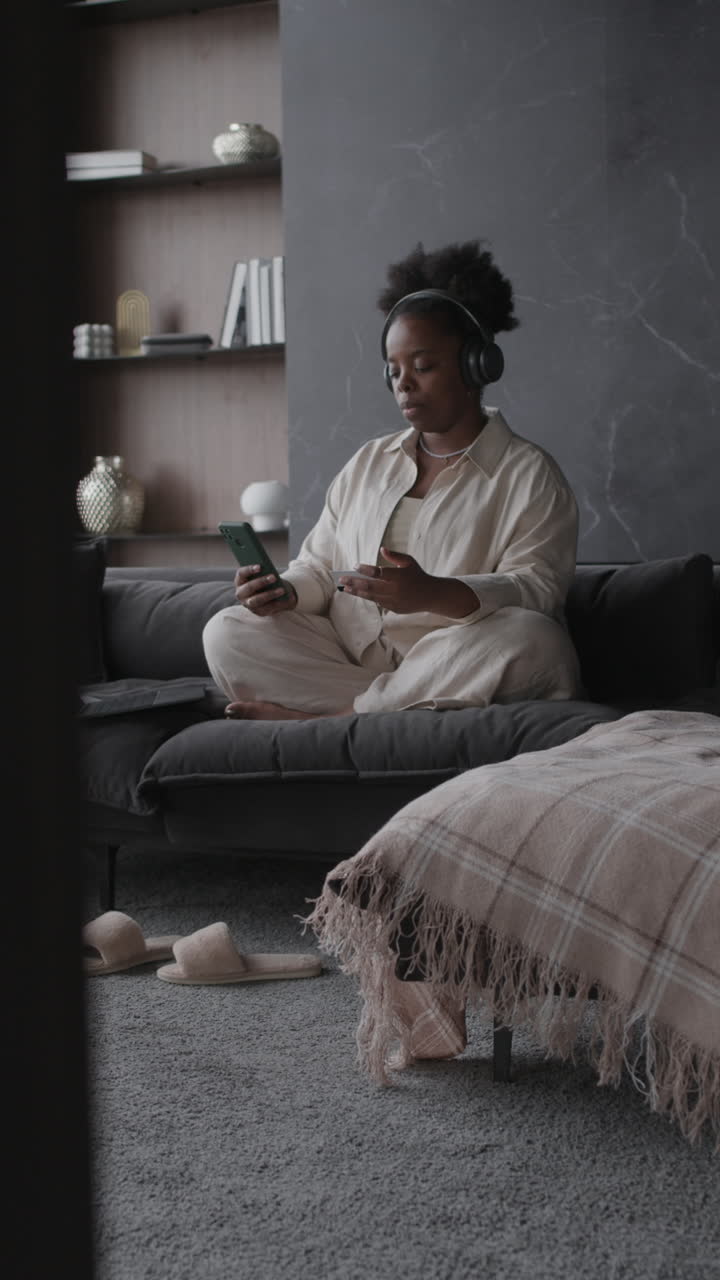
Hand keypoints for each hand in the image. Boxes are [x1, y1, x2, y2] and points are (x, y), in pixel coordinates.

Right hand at [234, 564, 297, 615]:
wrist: (270, 596)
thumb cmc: (265, 581)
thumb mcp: (264, 576)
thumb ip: (265, 573)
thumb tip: (272, 574)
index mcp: (240, 581)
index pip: (241, 573)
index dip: (249, 570)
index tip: (260, 566)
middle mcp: (240, 594)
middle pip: (249, 587)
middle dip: (261, 582)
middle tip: (274, 577)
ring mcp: (248, 604)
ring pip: (257, 600)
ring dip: (270, 594)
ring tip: (282, 589)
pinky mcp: (258, 612)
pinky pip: (268, 608)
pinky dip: (278, 603)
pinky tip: (286, 598)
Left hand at [337, 549, 477, 616]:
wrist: (431, 596)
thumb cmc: (418, 575)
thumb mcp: (409, 561)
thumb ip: (395, 555)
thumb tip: (381, 549)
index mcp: (399, 576)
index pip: (378, 572)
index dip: (365, 569)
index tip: (355, 566)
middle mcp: (395, 590)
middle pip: (370, 586)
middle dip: (354, 582)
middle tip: (342, 579)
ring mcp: (394, 601)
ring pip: (371, 596)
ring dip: (356, 592)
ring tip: (345, 588)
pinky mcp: (394, 609)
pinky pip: (378, 602)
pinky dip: (367, 597)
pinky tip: (358, 592)